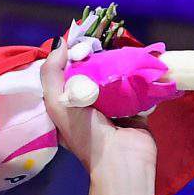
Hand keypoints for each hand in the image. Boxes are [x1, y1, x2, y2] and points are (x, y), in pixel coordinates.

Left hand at [41, 41, 157, 194]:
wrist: (122, 161)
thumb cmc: (86, 136)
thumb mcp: (58, 105)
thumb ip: (51, 74)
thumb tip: (59, 44)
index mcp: (68, 104)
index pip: (68, 71)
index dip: (73, 53)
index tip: (83, 36)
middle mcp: (89, 103)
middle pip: (94, 69)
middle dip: (100, 53)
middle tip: (107, 34)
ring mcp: (114, 104)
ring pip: (116, 73)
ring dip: (121, 60)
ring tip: (125, 41)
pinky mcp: (136, 106)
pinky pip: (138, 83)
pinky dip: (140, 72)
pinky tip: (142, 56)